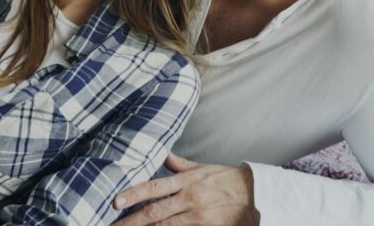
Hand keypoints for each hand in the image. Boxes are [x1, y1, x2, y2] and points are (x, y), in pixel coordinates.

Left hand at [113, 154, 259, 225]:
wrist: (257, 194)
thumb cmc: (228, 180)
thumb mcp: (202, 168)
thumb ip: (180, 164)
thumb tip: (162, 153)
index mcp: (186, 181)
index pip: (153, 187)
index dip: (133, 194)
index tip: (116, 201)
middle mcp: (189, 198)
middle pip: (154, 211)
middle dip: (131, 221)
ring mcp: (198, 216)